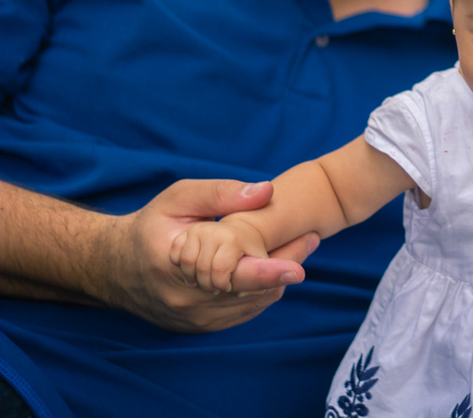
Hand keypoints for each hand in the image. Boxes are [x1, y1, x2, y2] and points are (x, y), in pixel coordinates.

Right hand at [99, 179, 317, 332]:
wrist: (115, 268)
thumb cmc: (151, 226)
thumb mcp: (178, 198)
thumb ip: (222, 193)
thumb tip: (267, 191)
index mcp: (175, 267)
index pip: (229, 275)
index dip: (265, 272)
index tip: (295, 268)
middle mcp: (185, 301)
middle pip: (252, 290)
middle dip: (286, 262)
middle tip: (311, 237)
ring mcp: (194, 319)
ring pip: (254, 303)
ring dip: (277, 276)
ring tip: (296, 246)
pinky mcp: (201, 327)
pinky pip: (245, 311)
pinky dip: (261, 289)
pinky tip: (267, 265)